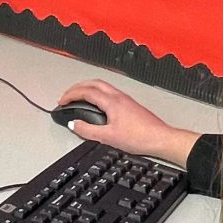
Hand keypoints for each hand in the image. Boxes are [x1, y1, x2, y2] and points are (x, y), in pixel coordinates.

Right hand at [57, 79, 199, 167]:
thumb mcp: (108, 137)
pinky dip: (97, 93)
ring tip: (78, 97)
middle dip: (77, 87)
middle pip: (93, 83)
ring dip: (87, 88)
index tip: (62, 101)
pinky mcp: (130, 105)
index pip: (86, 92)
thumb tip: (74, 124)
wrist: (161, 139)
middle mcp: (118, 97)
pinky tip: (97, 103)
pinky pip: (109, 92)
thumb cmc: (140, 137)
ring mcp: (125, 99)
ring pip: (102, 86)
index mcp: (111, 102)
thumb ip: (88, 130)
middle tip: (67, 95)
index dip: (71, 95)